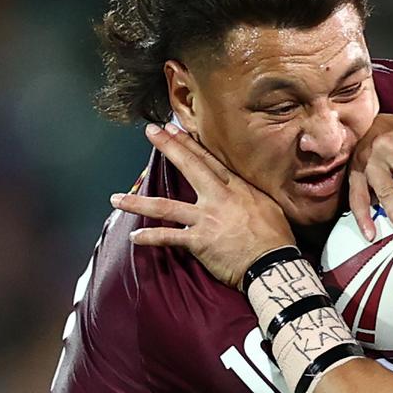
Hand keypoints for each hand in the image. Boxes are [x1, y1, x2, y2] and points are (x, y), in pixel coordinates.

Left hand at [110, 123, 294, 288]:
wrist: (272, 263)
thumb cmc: (276, 238)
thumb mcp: (269, 206)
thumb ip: (251, 195)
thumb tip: (245, 191)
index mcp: (236, 188)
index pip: (209, 160)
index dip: (190, 143)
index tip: (174, 128)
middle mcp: (218, 198)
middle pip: (189, 167)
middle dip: (168, 148)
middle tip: (151, 132)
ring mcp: (206, 218)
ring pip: (166, 206)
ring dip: (138, 202)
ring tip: (116, 198)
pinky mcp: (199, 241)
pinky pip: (169, 237)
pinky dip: (151, 238)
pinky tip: (135, 237)